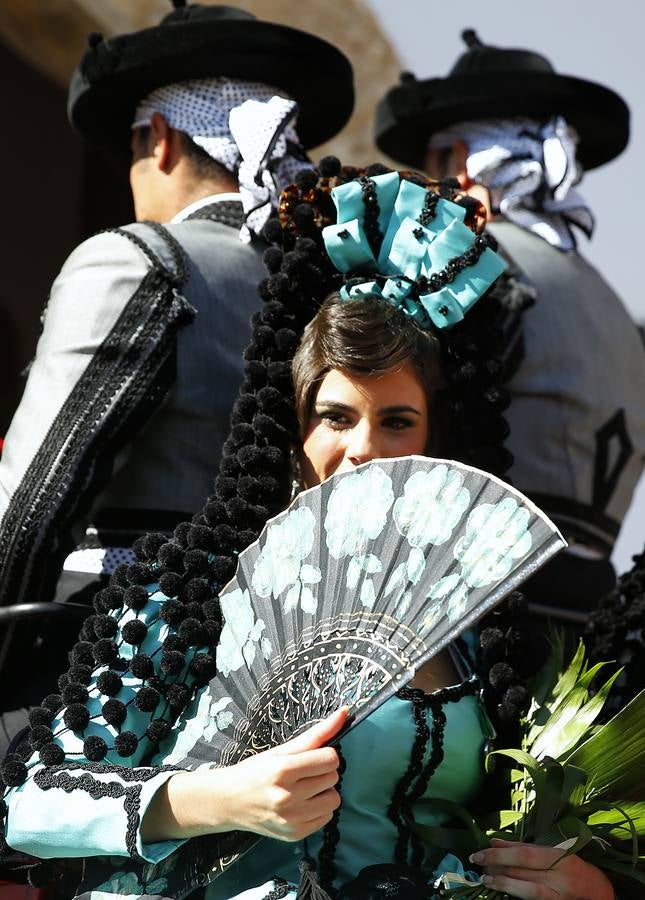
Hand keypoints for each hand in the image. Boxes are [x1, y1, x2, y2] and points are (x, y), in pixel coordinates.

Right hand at [212, 706, 346, 840]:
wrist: (229, 802)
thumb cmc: (255, 771)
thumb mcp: (281, 750)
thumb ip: (316, 733)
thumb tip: (344, 714)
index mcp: (283, 769)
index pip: (330, 759)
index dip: (326, 754)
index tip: (315, 756)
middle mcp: (287, 796)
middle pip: (333, 778)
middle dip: (323, 772)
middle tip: (305, 773)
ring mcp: (291, 819)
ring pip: (334, 799)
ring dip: (324, 791)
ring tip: (305, 788)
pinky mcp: (294, 834)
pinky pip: (326, 817)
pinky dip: (319, 808)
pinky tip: (302, 803)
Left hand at [470, 838, 614, 898]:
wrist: (600, 893)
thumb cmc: (575, 867)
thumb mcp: (554, 851)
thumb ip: (525, 847)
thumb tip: (494, 842)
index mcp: (559, 856)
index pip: (525, 853)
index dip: (500, 853)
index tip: (481, 851)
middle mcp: (559, 876)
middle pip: (523, 869)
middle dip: (497, 865)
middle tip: (478, 862)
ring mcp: (558, 895)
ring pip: (527, 889)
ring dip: (503, 883)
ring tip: (485, 879)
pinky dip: (516, 894)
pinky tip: (503, 891)